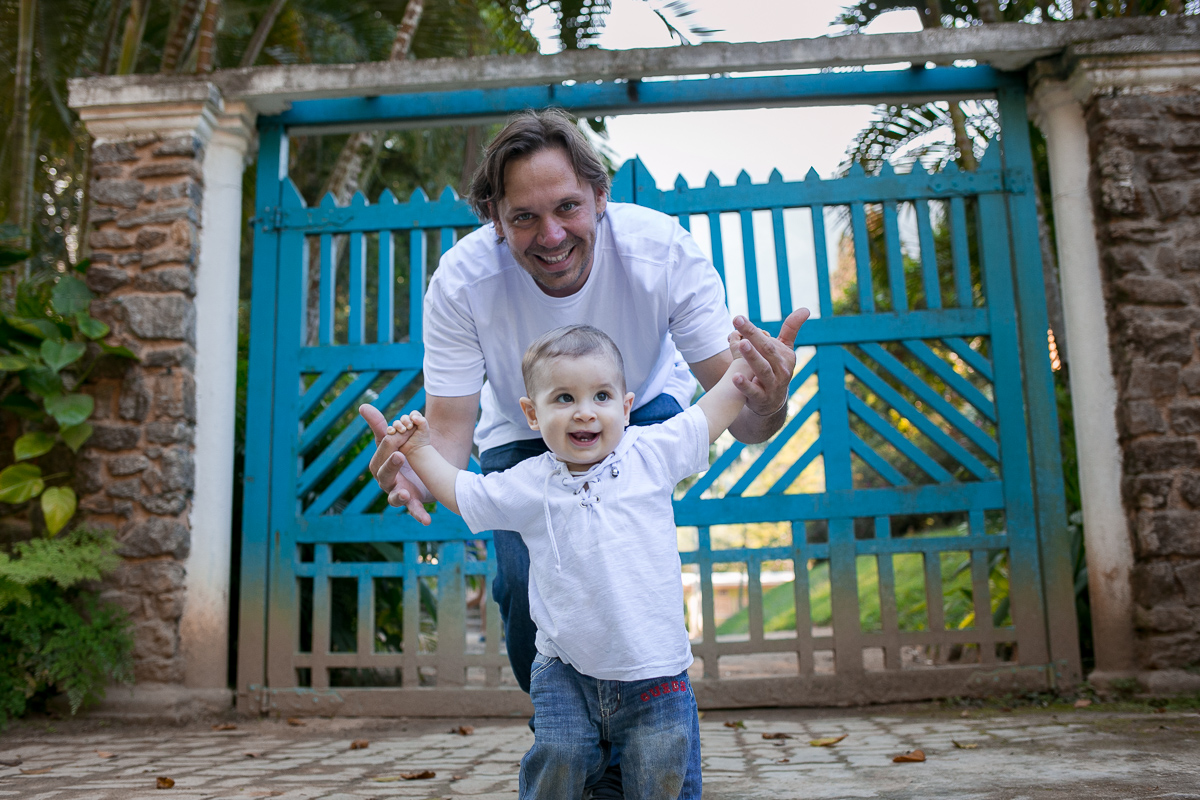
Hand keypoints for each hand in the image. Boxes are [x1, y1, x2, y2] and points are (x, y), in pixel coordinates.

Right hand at [360, 404, 432, 524]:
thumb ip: (379, 425)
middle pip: (384, 476)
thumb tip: (363, 406)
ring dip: (398, 496)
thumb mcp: (393, 438)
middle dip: (391, 466)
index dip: (386, 447)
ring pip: (394, 498)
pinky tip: (427, 520)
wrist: (424, 464)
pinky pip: (414, 510)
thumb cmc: (402, 450)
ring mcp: (399, 493)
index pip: (379, 457)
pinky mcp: (413, 501)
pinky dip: (419, 515)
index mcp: (379, 466)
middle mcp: (387, 482)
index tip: (395, 436)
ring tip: (404, 492)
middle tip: (400, 456)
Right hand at [389, 411, 430, 453]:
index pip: (413, 414)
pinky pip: (390, 430)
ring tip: (403, 431)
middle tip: (409, 427)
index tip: (414, 421)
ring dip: (398, 425)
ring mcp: (400, 429)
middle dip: (405, 421)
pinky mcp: (394, 434)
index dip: (413, 415)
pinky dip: (390, 429)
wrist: (416, 452)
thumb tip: (413, 416)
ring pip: (396, 423)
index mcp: (416, 421)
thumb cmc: (422, 440)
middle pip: (404, 418)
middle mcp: (407, 424)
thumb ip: (422, 421)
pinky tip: (392, 432)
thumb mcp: (424, 429)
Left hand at [730, 308, 809, 414]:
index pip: (769, 341)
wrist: (773, 402)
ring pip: (763, 370)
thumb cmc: (776, 369)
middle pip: (766, 351)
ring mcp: (772, 385)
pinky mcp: (762, 398)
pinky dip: (745, 385)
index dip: (753, 329)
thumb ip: (791, 329)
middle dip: (752, 335)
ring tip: (741, 344)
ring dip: (752, 357)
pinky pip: (753, 391)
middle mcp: (781, 369)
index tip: (738, 318)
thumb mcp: (784, 350)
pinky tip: (734, 377)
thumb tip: (806, 309)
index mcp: (785, 356)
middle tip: (737, 322)